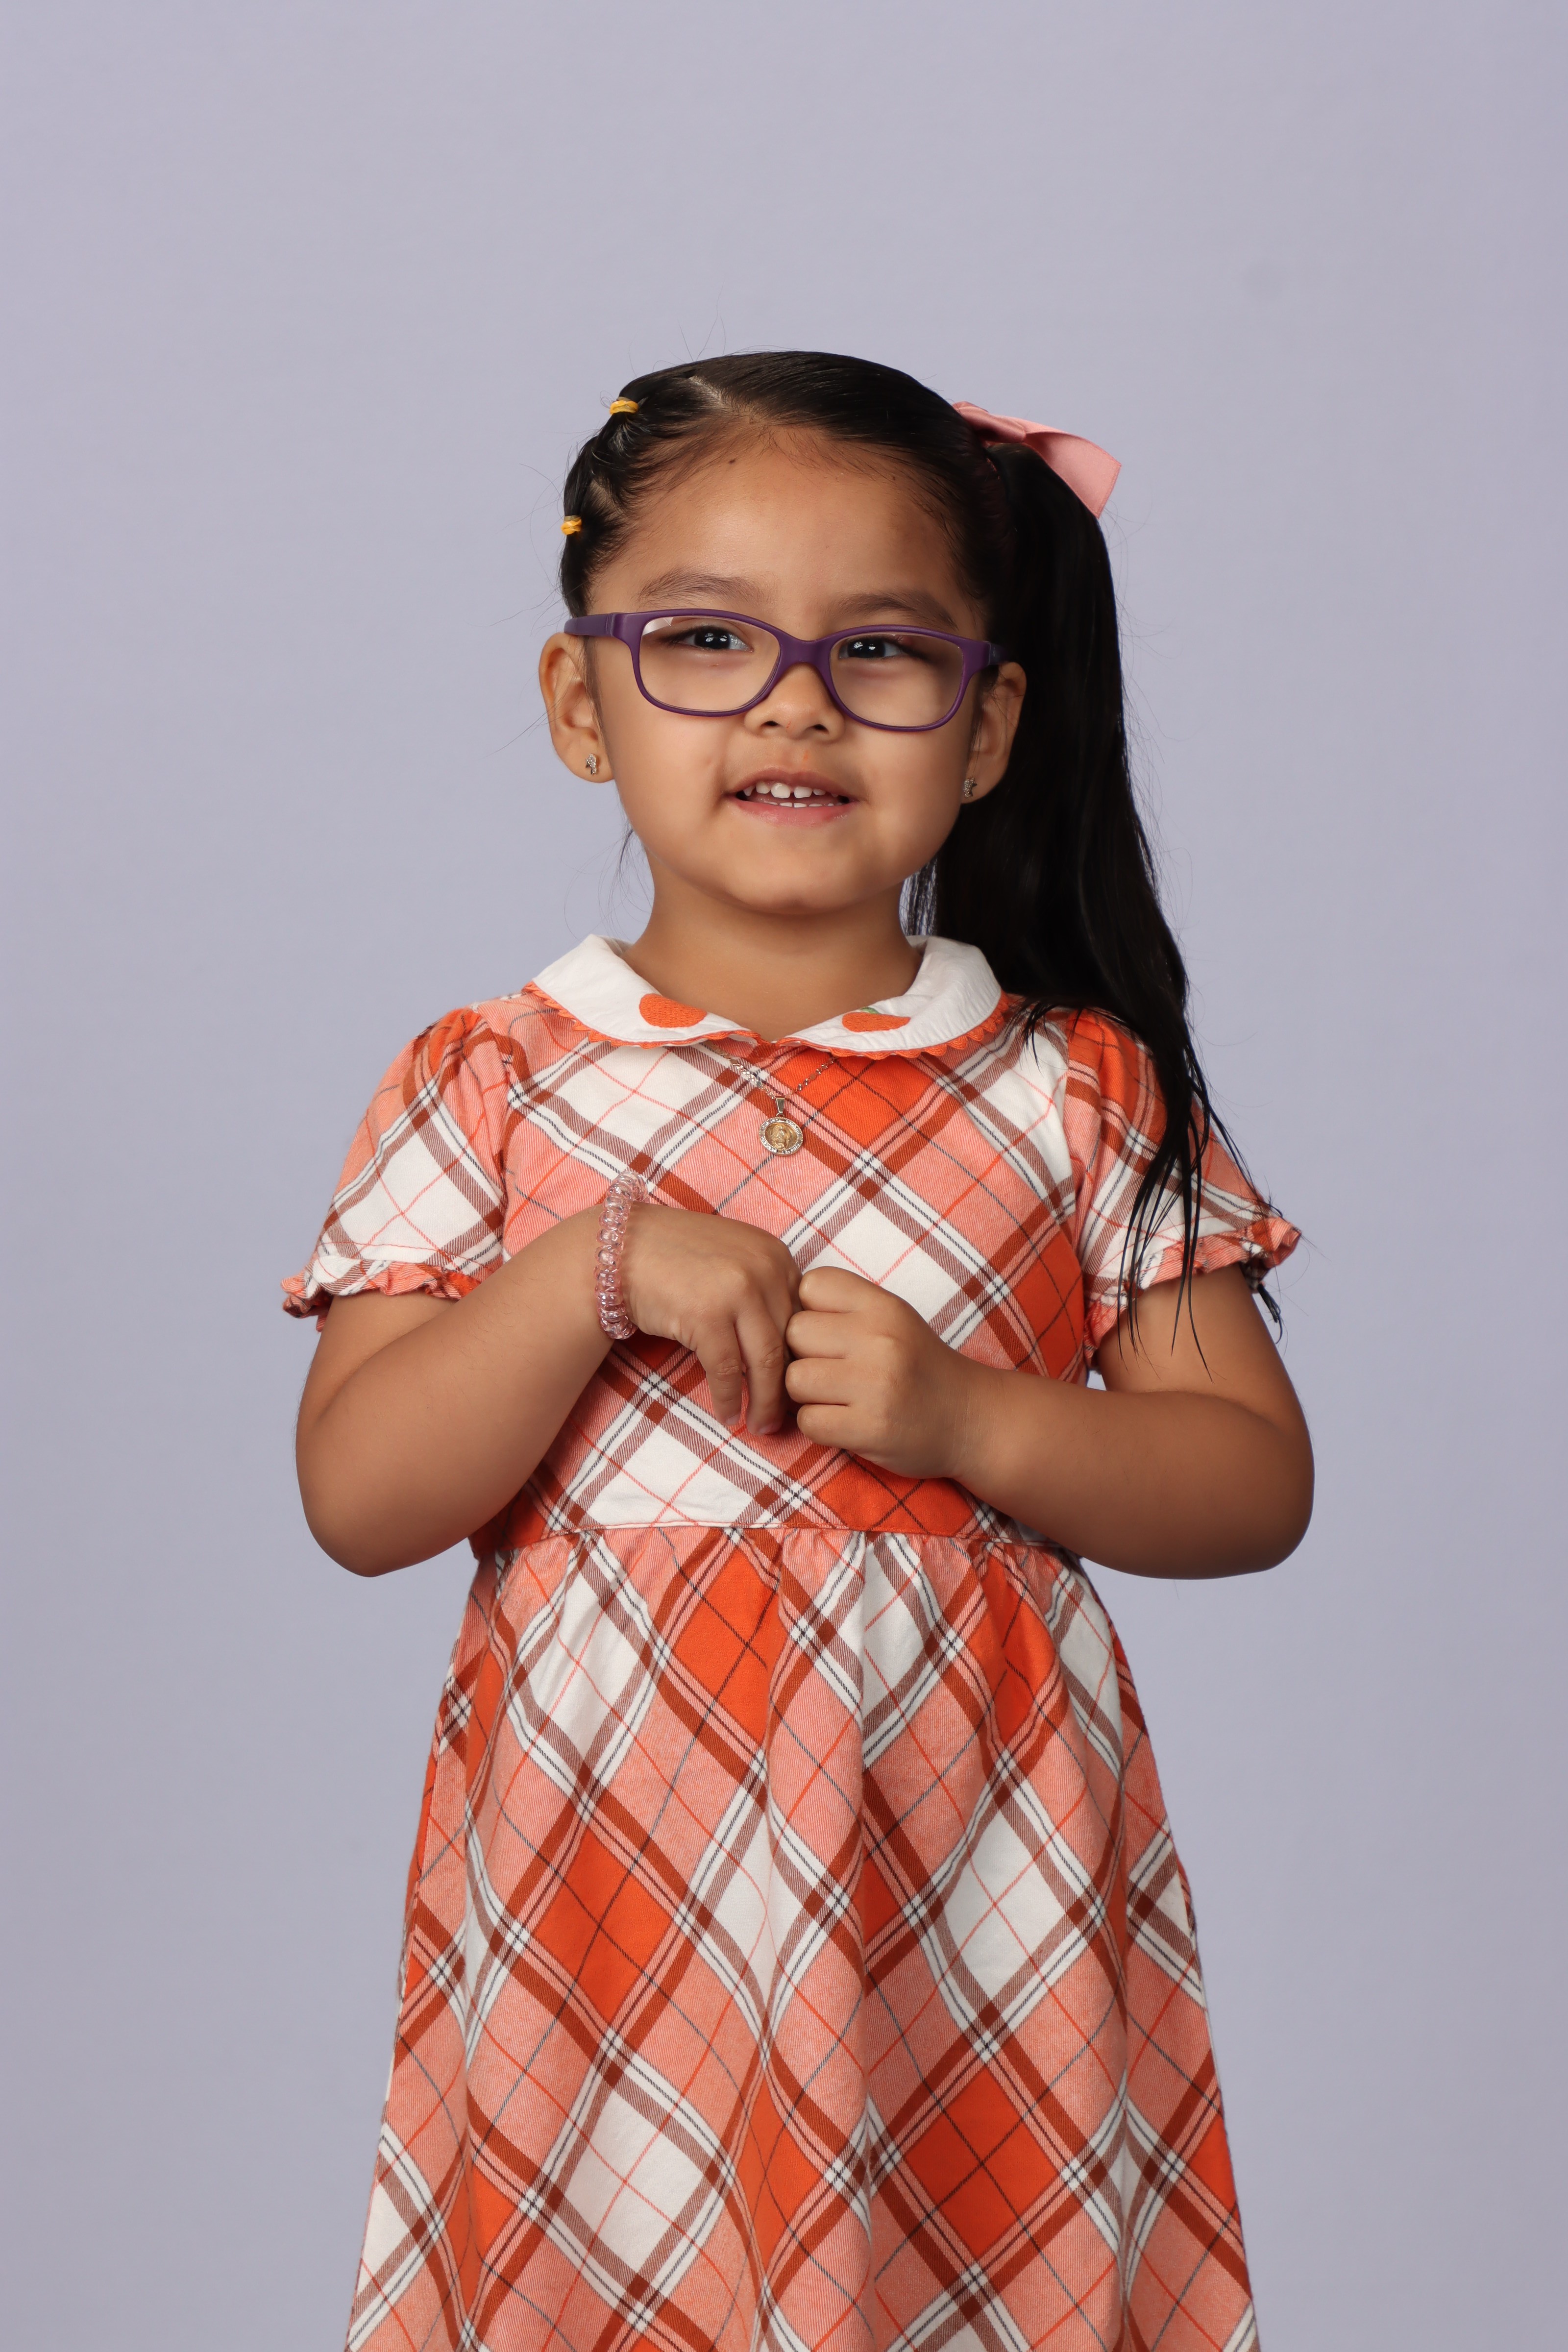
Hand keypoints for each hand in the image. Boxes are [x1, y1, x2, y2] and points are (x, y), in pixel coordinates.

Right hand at [619, 1204, 801, 1432]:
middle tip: (781, 1420)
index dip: (800, 1359)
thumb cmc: (677, 1259)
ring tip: (759, 1426)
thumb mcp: (735, 1258)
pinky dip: (728, 1399)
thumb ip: (766, 1290)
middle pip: (789, 1342)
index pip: (804, 1318)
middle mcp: (765, 1268)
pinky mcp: (706, 1315)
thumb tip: (791, 1350)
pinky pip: (726, 1370)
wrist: (620, 1251)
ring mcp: (737, 1290)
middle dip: (786, 1388)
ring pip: (765, 1362)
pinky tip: (727, 1415)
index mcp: (777, 1254)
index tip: (794, 1386)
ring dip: (764, 1403)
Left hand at [783, 1266, 982, 1477]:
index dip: (809, 1309)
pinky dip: (818, 1426)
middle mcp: (881, 1339)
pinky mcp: (870, 1428)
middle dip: (802, 1354)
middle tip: (829, 1370)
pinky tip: (843, 1422)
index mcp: (884, 1306)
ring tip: (834, 1398)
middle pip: (794, 1333)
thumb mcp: (892, 1319)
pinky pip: (808, 1422)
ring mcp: (876, 1385)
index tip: (827, 1332)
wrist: (969, 1418)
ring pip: (795, 1380)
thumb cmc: (916, 1366)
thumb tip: (776, 1314)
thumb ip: (843, 1308)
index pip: (811, 1285)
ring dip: (805, 1395)